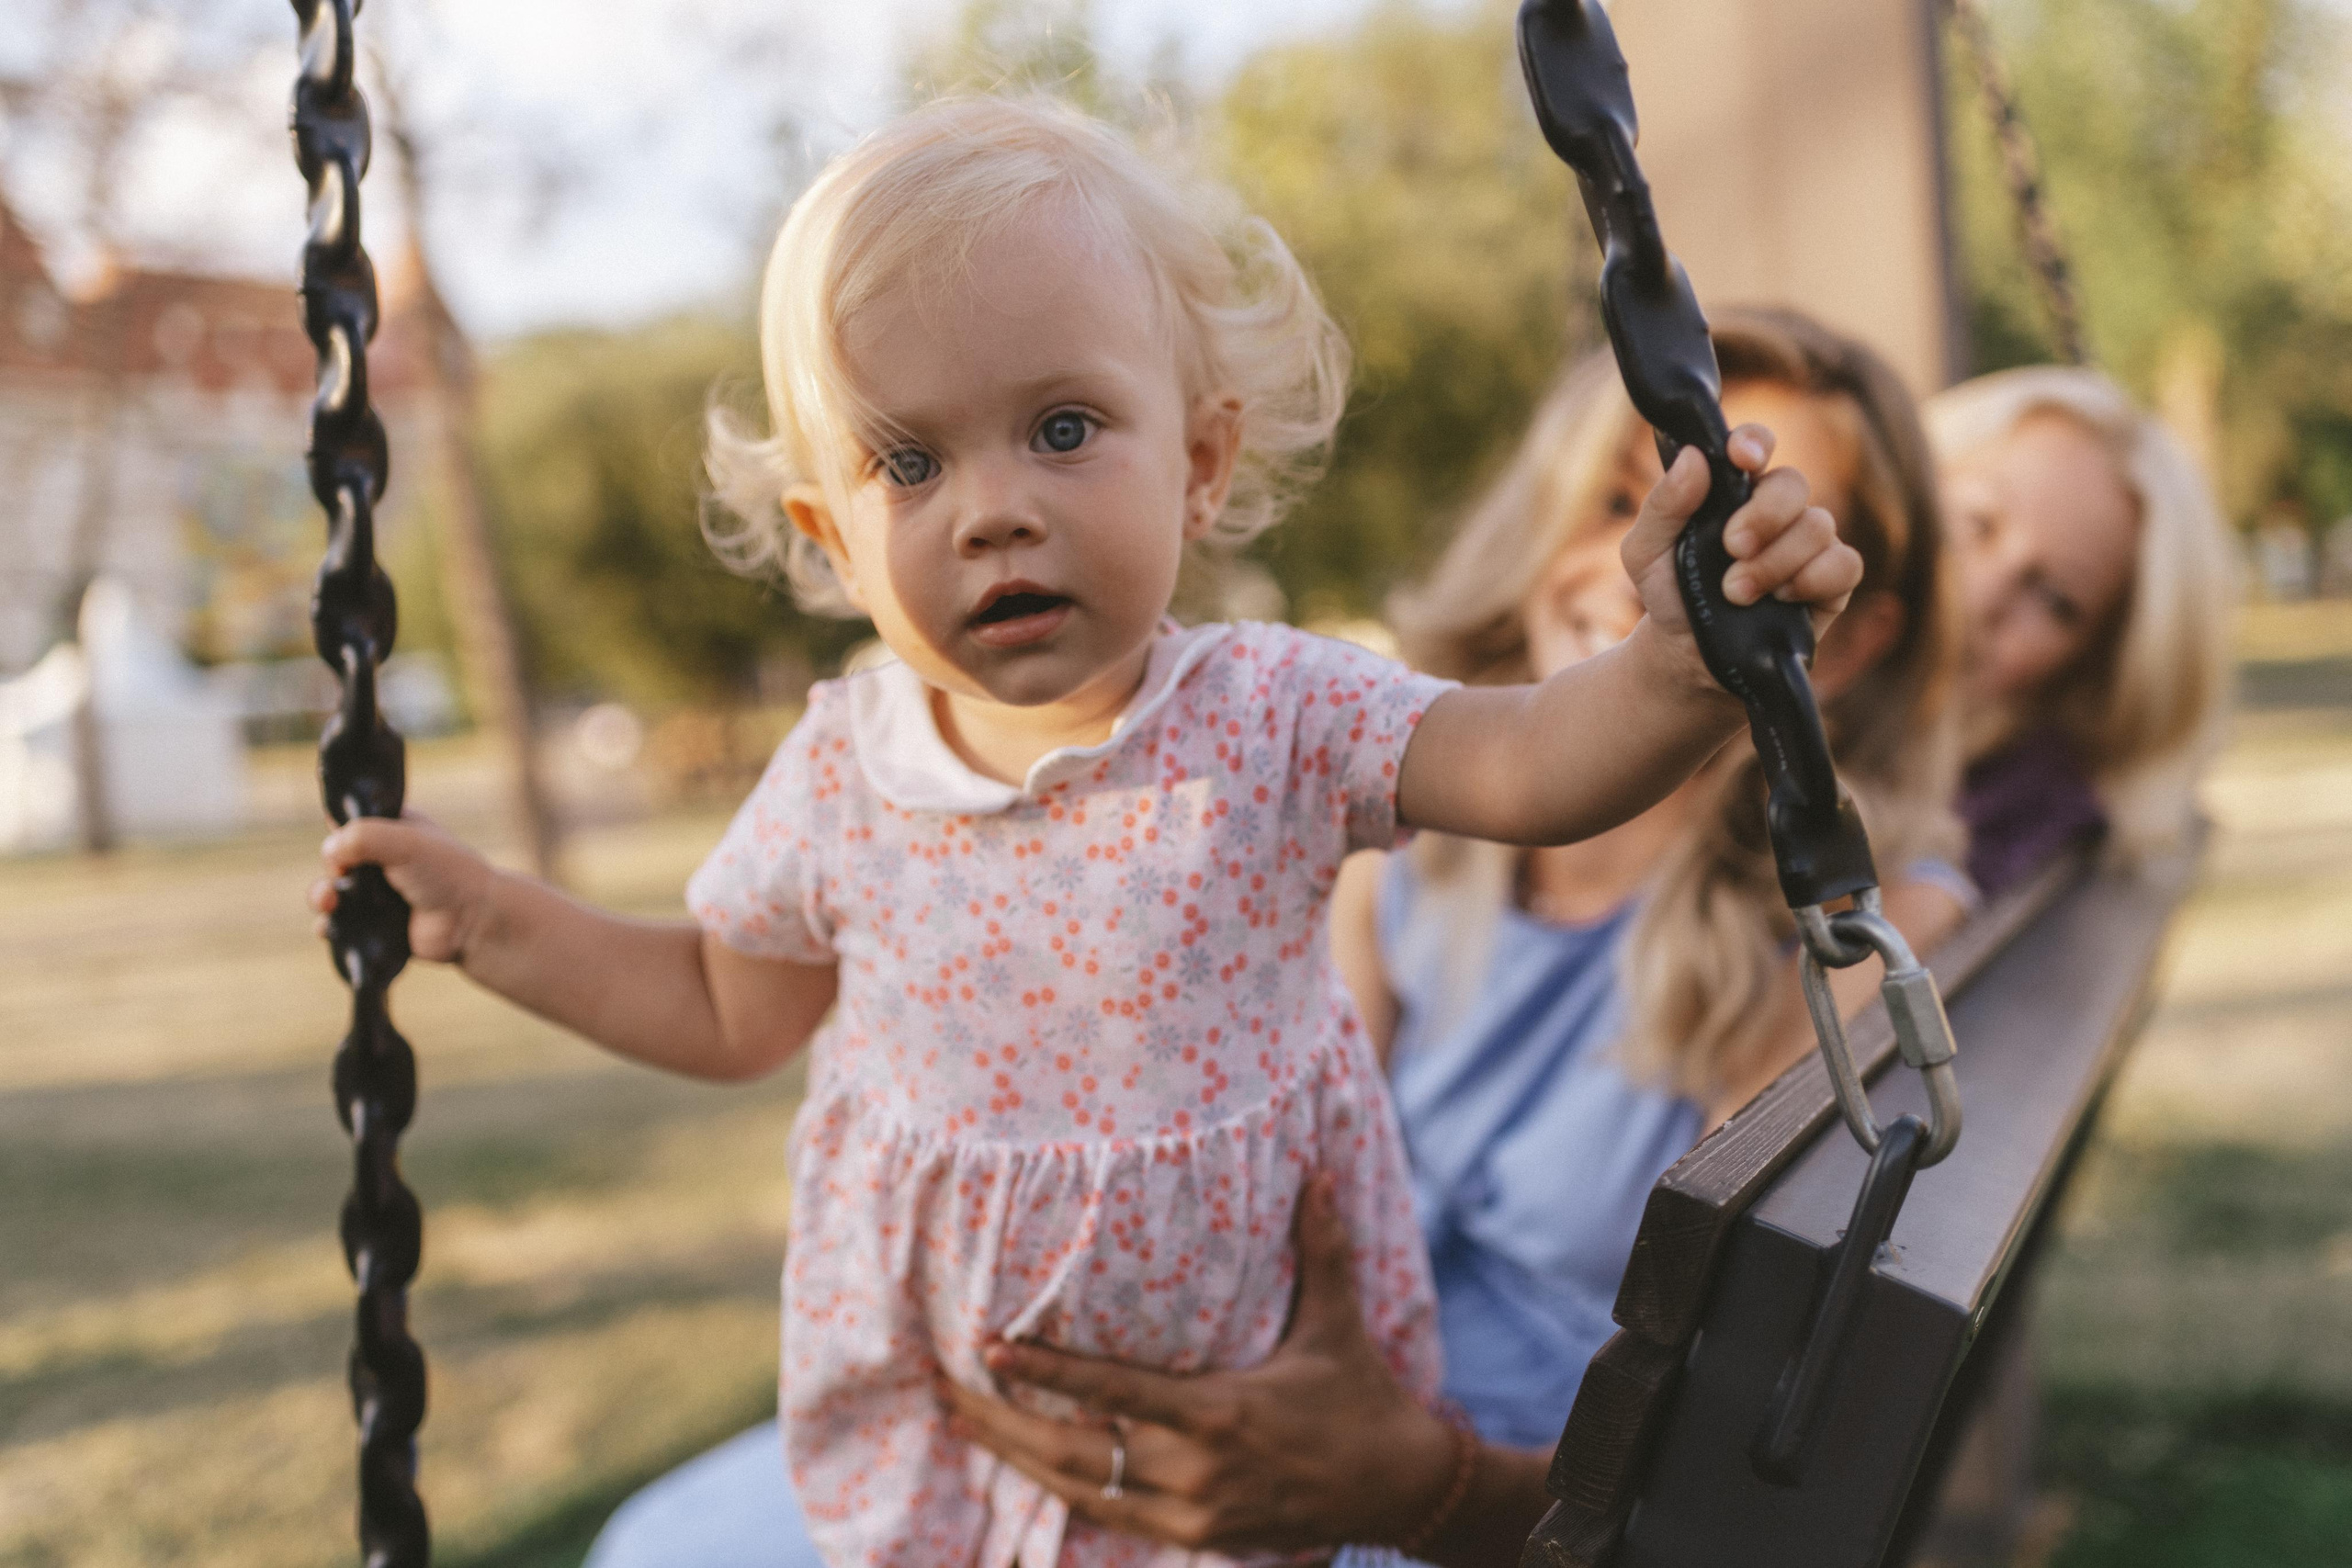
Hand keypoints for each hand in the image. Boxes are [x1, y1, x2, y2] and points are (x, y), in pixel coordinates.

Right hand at [309, 810, 498, 964]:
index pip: (351, 823)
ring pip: (335, 892)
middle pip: (337, 860)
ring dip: (322, 896)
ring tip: (329, 903)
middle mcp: (385, 860)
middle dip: (330, 870)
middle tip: (338, 878)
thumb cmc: (447, 874)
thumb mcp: (404, 841)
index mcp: (394, 829)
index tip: (341, 847)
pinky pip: (343, 924)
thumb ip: (362, 837)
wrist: (474, 922)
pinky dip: (331, 926)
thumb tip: (330, 851)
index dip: (338, 833)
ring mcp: (381, 893)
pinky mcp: (378, 924)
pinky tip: (329, 929)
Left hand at [939, 1175, 1460, 1553]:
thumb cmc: (1361, 1397)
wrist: (1398, 1489)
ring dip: (1018, 1458)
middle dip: (1002, 1423)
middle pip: (1073, 1452)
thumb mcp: (1338, 1322)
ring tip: (966, 1422)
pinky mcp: (1197, 1535)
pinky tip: (1027, 1462)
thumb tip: (1316, 1170)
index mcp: (1219, 1413)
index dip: (1049, 1372)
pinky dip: (1063, 1488)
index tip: (992, 1348)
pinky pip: (1111, 1514)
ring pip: (1080, 1491)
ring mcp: (1193, 1512)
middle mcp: (1195, 1469)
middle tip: (947, 1390)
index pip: (1114, 1391)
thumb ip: (1320, 1245)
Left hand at [1620, 425, 1863, 689]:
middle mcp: (1777, 509)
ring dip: (1775, 561)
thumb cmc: (1670, 593)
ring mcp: (1807, 544)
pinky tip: (1782, 599)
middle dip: (1764, 515)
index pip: (1755, 445)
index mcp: (1733, 489)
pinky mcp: (1831, 582)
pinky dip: (1814, 579)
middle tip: (1731, 548)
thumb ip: (1664, 505)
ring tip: (1737, 593)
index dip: (1755, 443)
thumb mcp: (1645, 552)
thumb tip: (1694, 458)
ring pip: (1818, 525)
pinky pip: (1845, 564)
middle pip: (1793, 483)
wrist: (1688, 655)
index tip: (1741, 459)